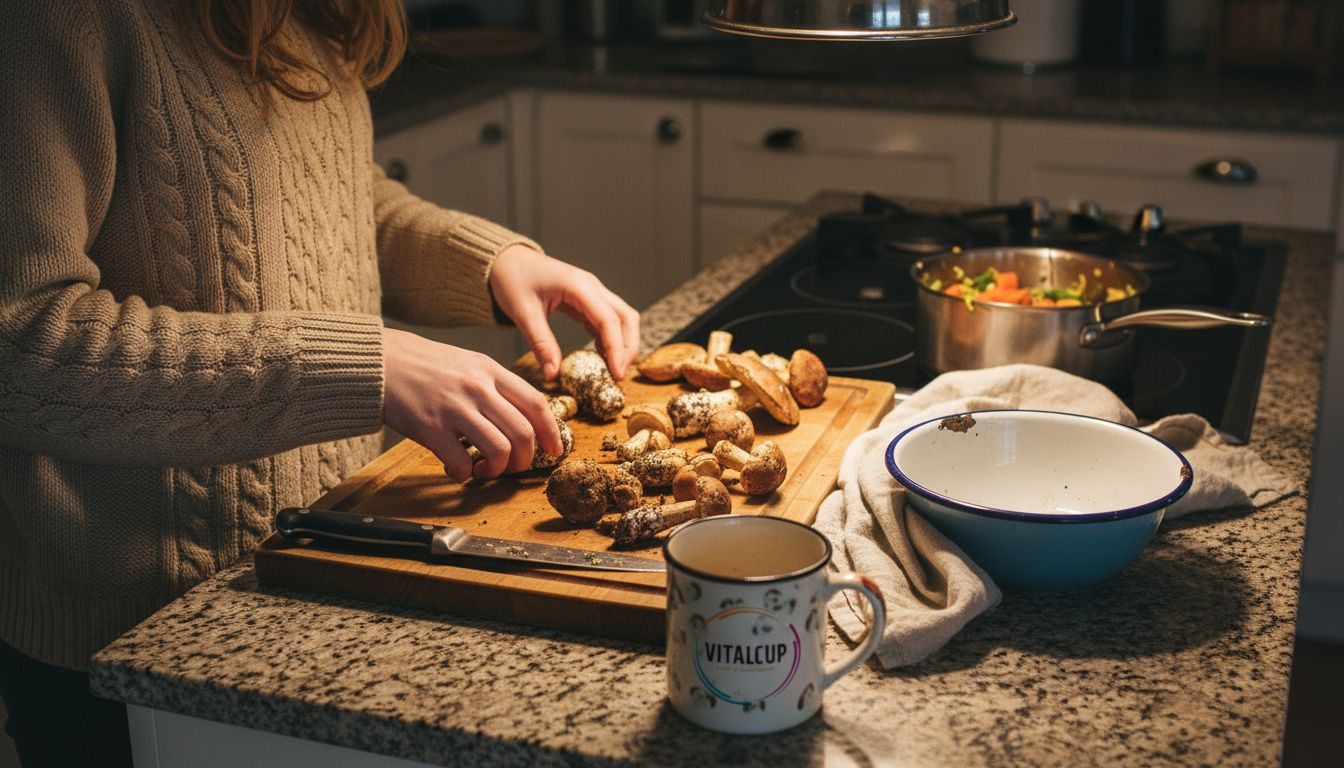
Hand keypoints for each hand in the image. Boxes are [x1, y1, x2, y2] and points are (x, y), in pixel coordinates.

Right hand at [381, 327, 562, 479]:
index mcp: (490, 371)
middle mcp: (477, 388)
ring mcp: (455, 408)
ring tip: (484, 470)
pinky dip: (463, 474)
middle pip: (523, 433)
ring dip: (497, 470)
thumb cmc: (425, 366)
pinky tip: (456, 469)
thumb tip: (523, 417)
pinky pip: (461, 463)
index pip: (536, 403)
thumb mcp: (468, 363)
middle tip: (513, 467)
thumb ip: (495, 386)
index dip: (551, 432)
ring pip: (499, 450)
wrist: (381, 362)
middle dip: (525, 459)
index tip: (554, 450)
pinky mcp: (431, 428)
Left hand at [489, 245, 639, 380]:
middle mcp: (592, 287)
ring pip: (622, 318)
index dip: (617, 349)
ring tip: (612, 370)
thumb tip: (553, 375)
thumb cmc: (513, 280)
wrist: (507, 261)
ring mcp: (592, 291)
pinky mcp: (588, 299)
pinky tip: (600, 356)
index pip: (608, 320)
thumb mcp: (524, 314)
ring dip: (622, 343)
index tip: (616, 374)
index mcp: (578, 286)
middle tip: (618, 376)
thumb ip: (541, 344)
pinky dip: (609, 339)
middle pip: (626, 317)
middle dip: (628, 348)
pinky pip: (607, 320)